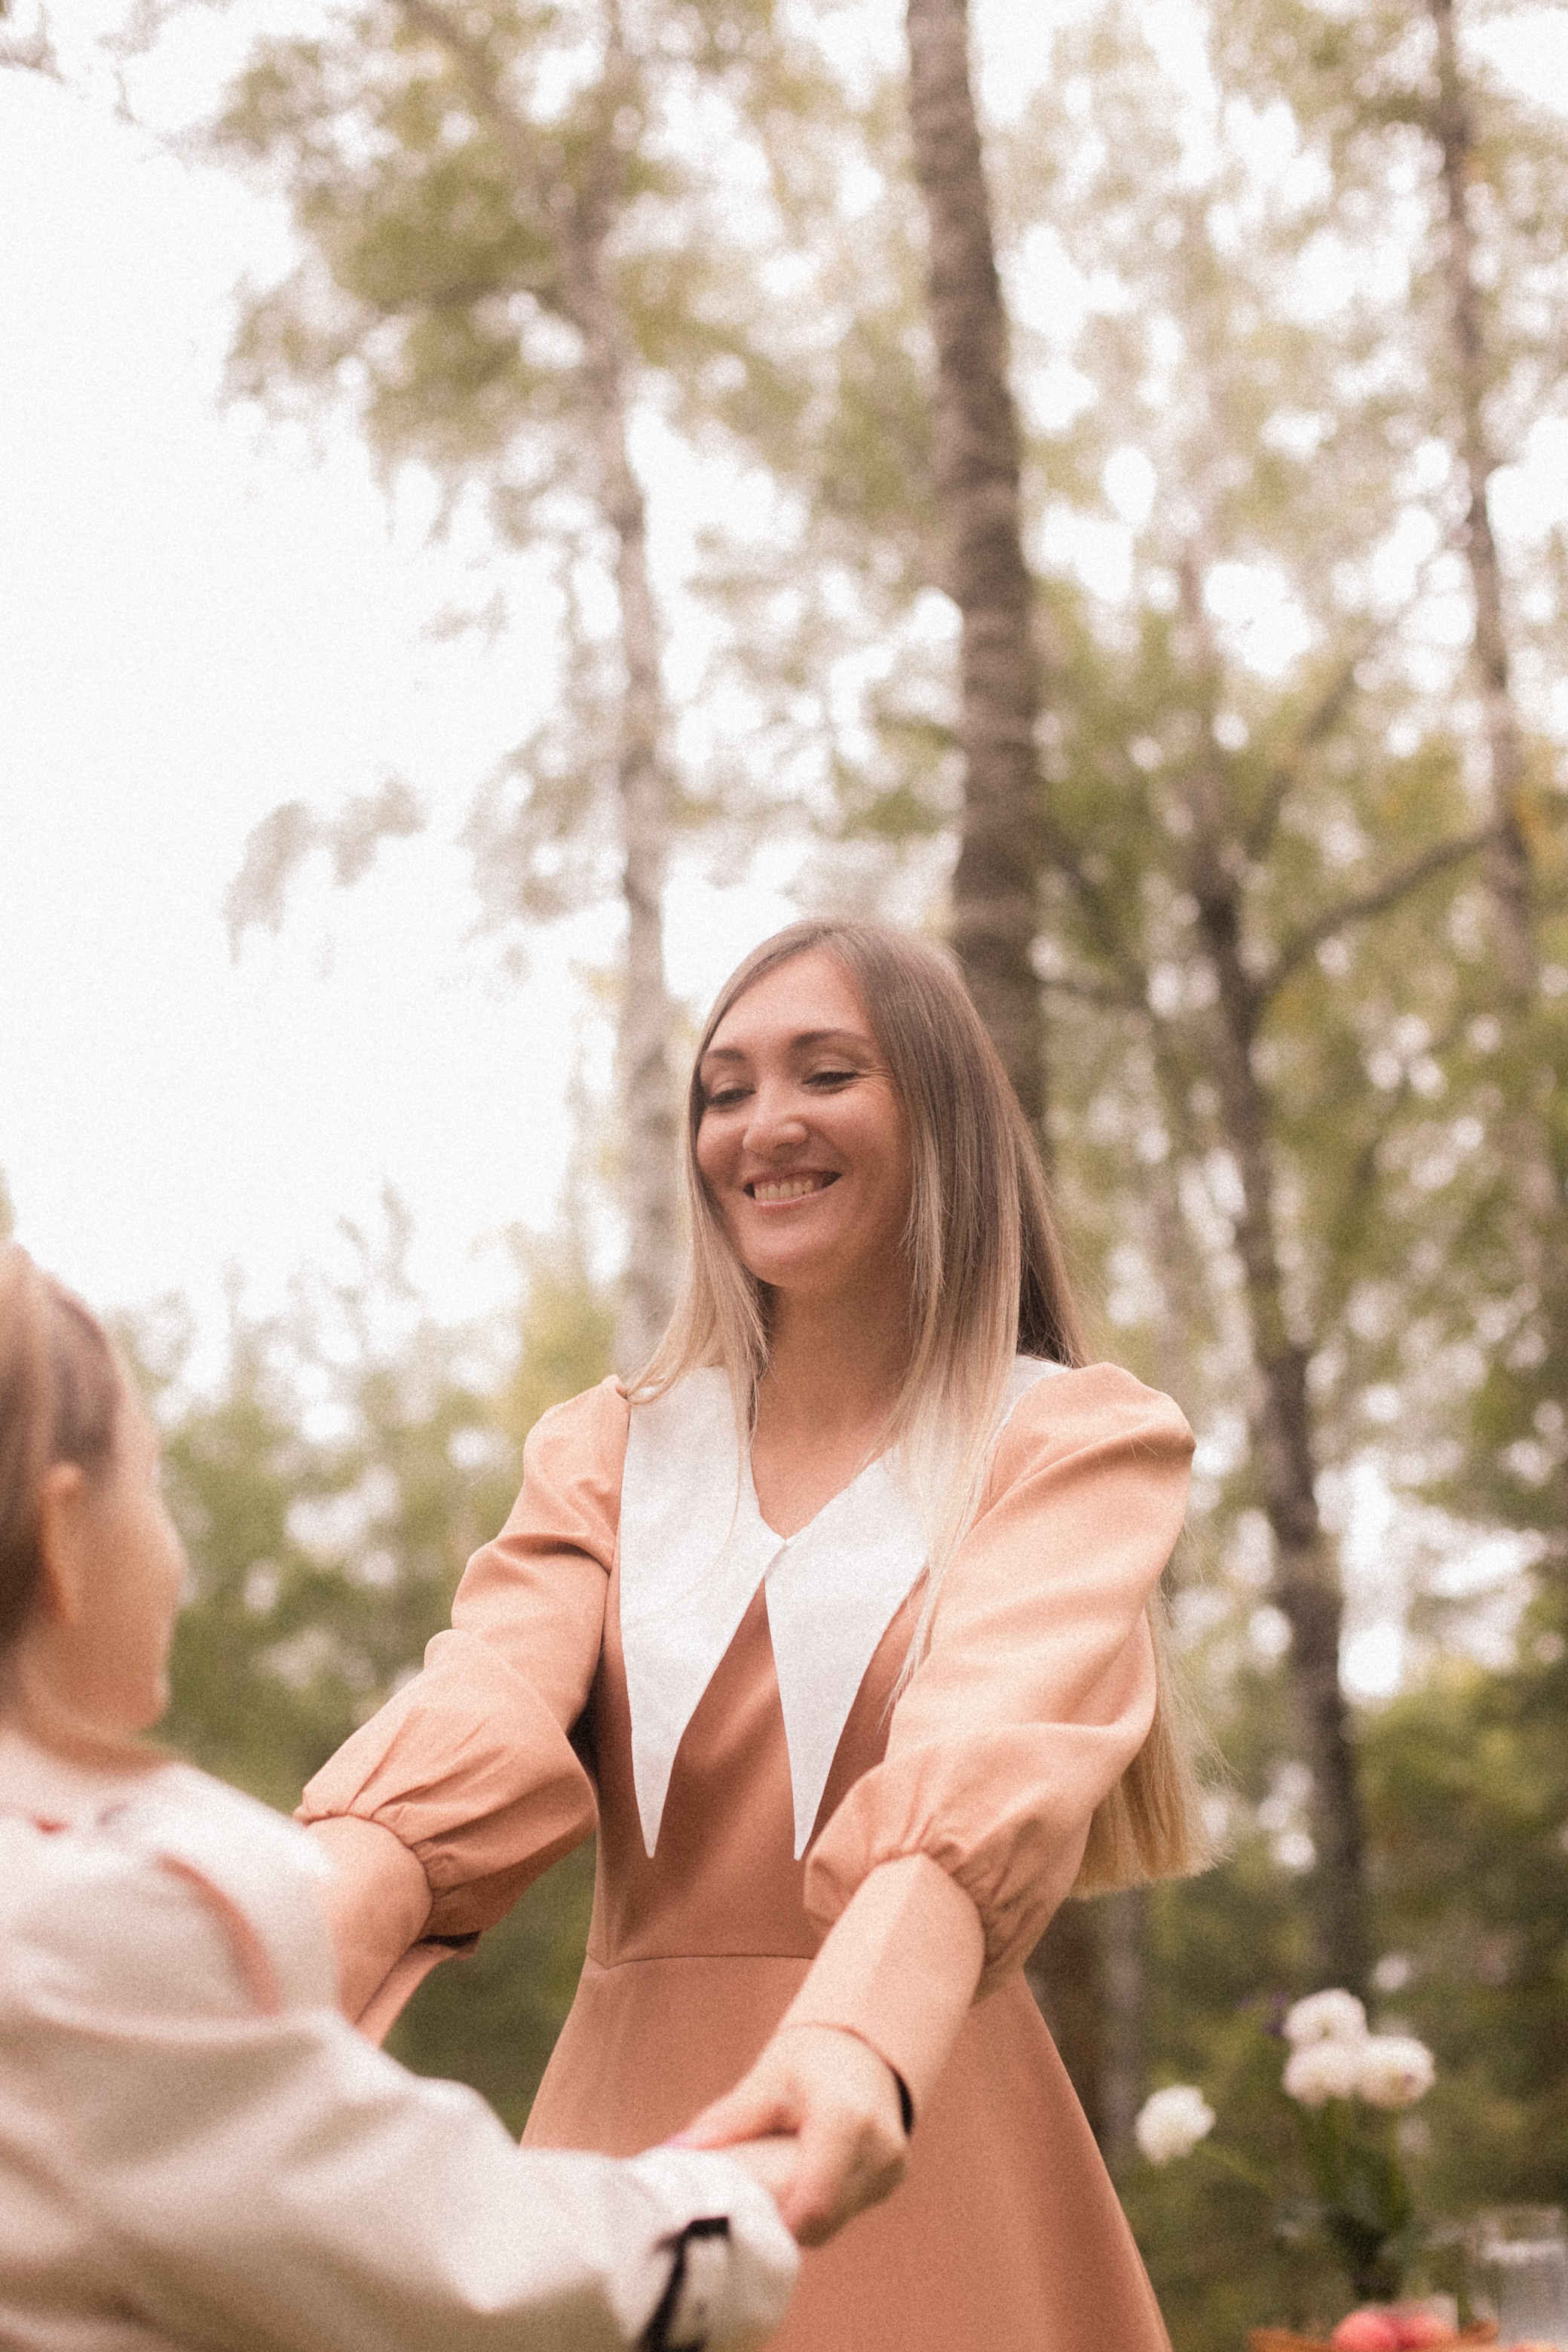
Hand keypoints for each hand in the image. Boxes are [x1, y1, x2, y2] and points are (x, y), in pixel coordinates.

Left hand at [673, 2026, 907, 2246]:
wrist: (865, 2044)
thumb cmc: (811, 2058)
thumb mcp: (769, 2079)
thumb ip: (732, 2118)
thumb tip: (680, 2150)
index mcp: (847, 2120)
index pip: (813, 2205)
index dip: (775, 2223)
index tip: (739, 2218)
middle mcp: (879, 2149)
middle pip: (822, 2220)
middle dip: (783, 2219)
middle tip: (749, 2202)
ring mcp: (892, 2166)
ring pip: (835, 2220)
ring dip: (802, 2211)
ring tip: (775, 2183)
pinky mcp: (893, 2176)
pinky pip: (849, 2208)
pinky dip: (822, 2202)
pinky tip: (803, 2177)